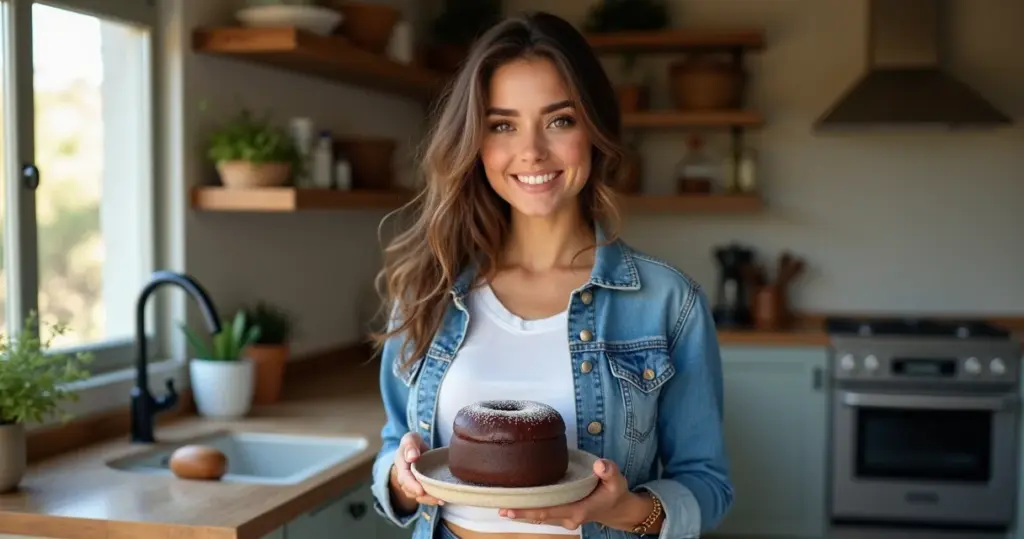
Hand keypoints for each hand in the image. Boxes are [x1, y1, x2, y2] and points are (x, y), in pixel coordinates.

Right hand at [390, 432, 443, 507]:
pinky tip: (443, 500)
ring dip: (429, 499)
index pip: (404, 477)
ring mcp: (411, 485)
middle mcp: (403, 477)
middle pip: (410, 490)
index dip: (411, 485)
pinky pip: (424, 497)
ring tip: (442, 500)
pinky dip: (432, 500)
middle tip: (437, 498)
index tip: (420, 491)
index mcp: (400, 464)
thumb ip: (410, 445)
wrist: (414, 452)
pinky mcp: (419, 489)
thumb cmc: (413, 444)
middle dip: (423, 496)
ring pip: (417, 496)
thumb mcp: (411, 439)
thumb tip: (412, 457)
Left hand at [498, 458, 629, 529]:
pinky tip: (517, 502)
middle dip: (519, 511)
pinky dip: (530, 508)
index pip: (547, 511)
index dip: (528, 510)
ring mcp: (564, 518)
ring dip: (522, 511)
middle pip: (539, 516)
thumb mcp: (617, 481)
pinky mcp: (562, 514)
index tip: (509, 508)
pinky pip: (543, 513)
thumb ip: (610, 471)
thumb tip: (600, 465)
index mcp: (578, 510)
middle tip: (498, 505)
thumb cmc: (615, 493)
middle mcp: (568, 517)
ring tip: (501, 504)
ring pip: (539, 516)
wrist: (618, 509)